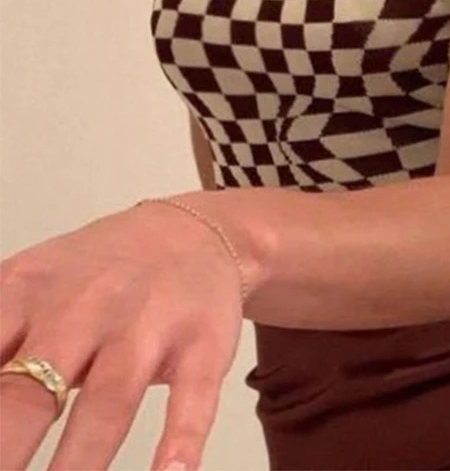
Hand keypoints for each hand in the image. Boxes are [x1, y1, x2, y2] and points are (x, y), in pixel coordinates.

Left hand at [0, 201, 244, 470]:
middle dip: (5, 452)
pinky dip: (182, 439)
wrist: (191, 230)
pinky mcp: (202, 343)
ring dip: (78, 465)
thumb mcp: (24, 289)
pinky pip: (193, 395)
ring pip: (107, 401)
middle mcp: (84, 307)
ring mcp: (147, 324)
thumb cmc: (98, 273)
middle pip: (29, 392)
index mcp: (24, 293)